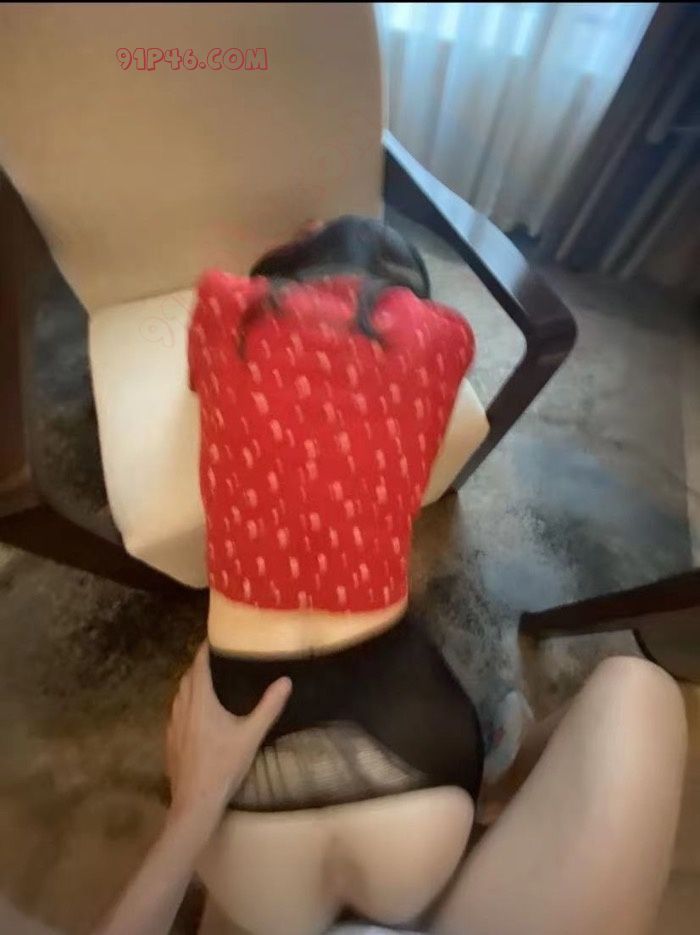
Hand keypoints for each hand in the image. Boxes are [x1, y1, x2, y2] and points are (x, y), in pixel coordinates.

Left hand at [165, 643, 290, 821]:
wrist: (195, 802)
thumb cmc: (223, 765)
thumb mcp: (251, 735)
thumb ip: (268, 707)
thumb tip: (286, 681)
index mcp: (200, 700)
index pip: (199, 664)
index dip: (205, 649)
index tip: (215, 637)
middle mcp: (182, 707)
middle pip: (188, 678)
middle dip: (200, 666)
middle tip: (218, 660)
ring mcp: (173, 725)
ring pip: (180, 695)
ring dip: (192, 685)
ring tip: (210, 684)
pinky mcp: (170, 741)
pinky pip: (177, 713)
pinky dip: (187, 705)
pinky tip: (199, 716)